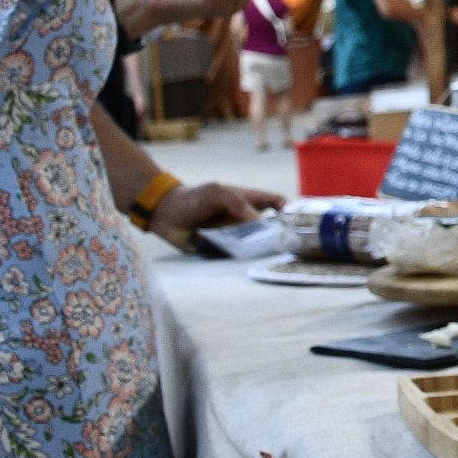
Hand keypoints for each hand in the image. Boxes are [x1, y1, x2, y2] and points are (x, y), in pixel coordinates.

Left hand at [148, 180, 284, 249]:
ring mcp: (235, 236)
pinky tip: (244, 264)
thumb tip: (258, 221)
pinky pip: (237, 257)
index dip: (288, 211)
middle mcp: (245, 220)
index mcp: (248, 201)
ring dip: (259, 251)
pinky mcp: (224, 251)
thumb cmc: (192, 199)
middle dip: (277, 236)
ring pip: (255, 246)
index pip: (276, 203)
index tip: (292, 222)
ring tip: (265, 258)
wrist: (164, 215)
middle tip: (283, 246)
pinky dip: (240, 260)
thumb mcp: (217, 193)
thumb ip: (237, 203)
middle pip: (270, 228)